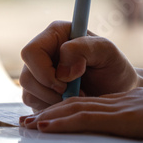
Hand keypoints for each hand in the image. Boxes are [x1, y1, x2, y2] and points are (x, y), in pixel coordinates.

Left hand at [19, 87, 142, 142]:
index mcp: (119, 105)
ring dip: (49, 117)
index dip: (60, 112)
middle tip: (26, 122)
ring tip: (29, 124)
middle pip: (73, 105)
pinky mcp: (123, 117)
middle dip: (48, 113)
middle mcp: (113, 104)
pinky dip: (64, 121)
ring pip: (74, 108)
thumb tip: (123, 127)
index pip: (83, 105)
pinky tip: (47, 125)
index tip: (41, 120)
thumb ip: (131, 121)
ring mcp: (117, 109)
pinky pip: (87, 118)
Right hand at [20, 21, 138, 110]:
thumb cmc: (113, 67)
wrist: (116, 90)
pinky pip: (32, 103)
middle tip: (75, 93)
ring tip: (76, 97)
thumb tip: (62, 70)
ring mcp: (36, 72)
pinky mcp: (36, 90)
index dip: (44, 71)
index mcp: (55, 34)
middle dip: (50, 91)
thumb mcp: (107, 52)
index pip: (31, 52)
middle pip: (26, 76)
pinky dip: (52, 108)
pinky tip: (68, 102)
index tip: (68, 81)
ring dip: (53, 100)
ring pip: (28, 91)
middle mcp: (42, 51)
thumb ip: (84, 49)